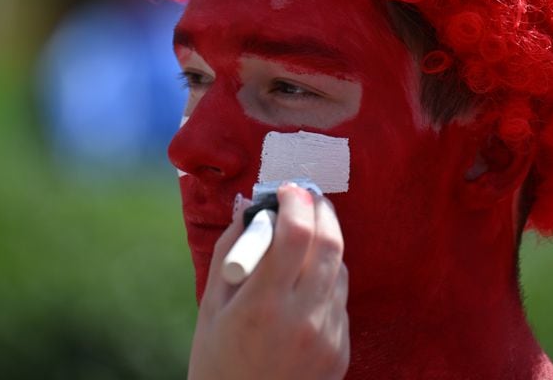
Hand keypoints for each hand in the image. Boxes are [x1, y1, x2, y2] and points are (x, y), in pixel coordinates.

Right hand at [188, 183, 349, 379]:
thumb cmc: (217, 363)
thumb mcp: (211, 308)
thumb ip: (230, 253)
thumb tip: (249, 210)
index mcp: (262, 306)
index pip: (296, 234)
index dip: (295, 202)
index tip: (287, 190)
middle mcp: (303, 319)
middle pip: (330, 243)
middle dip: (321, 211)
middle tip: (307, 199)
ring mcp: (328, 337)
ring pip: (340, 268)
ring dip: (325, 242)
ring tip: (302, 241)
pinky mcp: (341, 350)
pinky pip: (341, 297)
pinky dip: (327, 276)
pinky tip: (306, 282)